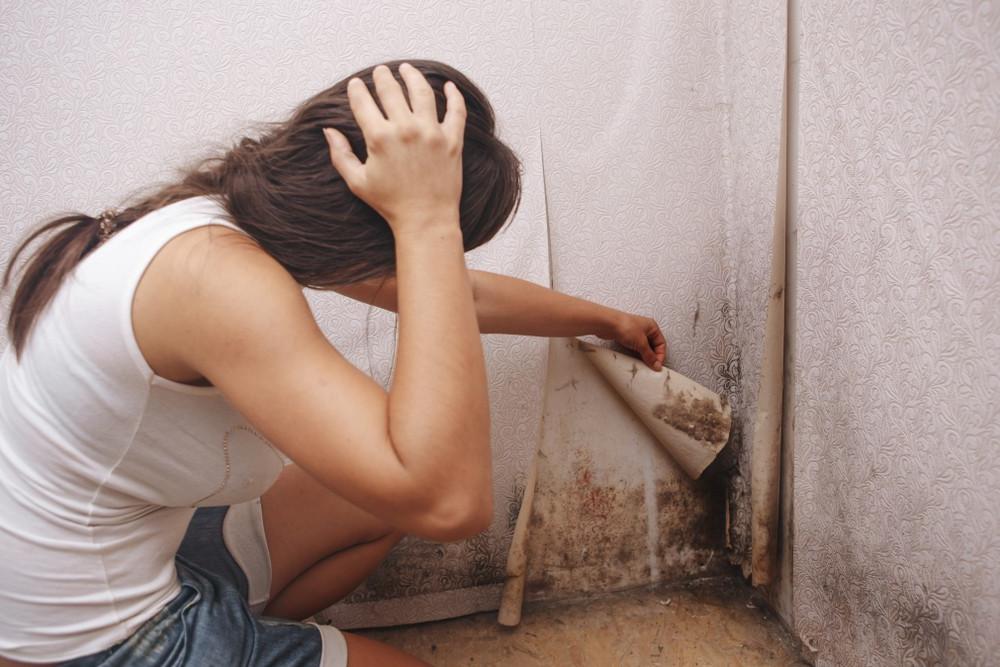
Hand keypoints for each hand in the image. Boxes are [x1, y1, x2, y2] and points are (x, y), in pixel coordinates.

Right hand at [323, 63, 466, 233]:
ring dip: (413, 76)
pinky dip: (454, 95)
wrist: (425, 220)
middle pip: (391, 91)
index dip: (357, 90)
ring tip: (407, 69)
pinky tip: (448, 86)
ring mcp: (431, 133)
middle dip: (383, 77)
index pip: (363, 103)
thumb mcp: (357, 182)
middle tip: (381, 71)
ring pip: (423, 92)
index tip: (356, 84)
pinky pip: (456, 110)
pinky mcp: (452, 140)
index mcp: (380, 138)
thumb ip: (340, 154)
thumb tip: (328, 130)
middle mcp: (406, 130)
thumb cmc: (390, 204)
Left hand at [600, 312, 667, 370]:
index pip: (661, 343)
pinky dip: (636, 354)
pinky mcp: (626, 337)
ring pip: (643, 347)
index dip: (660, 355)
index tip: (657, 365)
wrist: (607, 324)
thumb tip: (656, 363)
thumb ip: (649, 355)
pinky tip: (634, 359)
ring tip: (643, 363)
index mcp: (652, 327)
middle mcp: (645, 328)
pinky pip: (635, 347)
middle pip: (653, 346)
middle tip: (651, 366)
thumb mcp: (641, 343)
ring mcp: (635, 332)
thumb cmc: (624, 325)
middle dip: (652, 356)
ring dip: (644, 356)